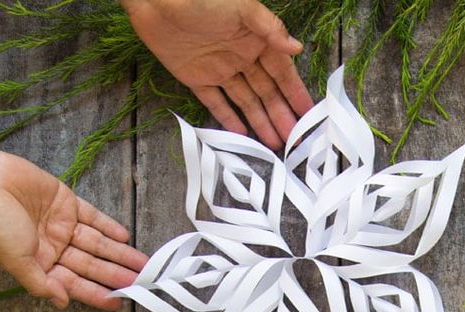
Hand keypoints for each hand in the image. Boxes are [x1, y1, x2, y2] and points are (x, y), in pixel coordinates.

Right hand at [0, 139, 146, 310]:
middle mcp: (51, 247)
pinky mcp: (64, 201)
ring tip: (141, 263)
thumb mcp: (15, 261)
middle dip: (114, 274)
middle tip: (139, 282)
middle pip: (90, 265)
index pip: (74, 284)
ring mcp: (59, 224)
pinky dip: (108, 225)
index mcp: (38, 265)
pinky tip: (124, 236)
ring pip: (95, 243)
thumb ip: (39, 283)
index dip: (97, 293)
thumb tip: (62, 302)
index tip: (119, 302)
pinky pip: (91, 216)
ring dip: (118, 253)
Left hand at [122, 0, 313, 149]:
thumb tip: (297, 48)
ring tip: (275, 145)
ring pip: (246, 101)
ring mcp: (219, 69)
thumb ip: (269, 29)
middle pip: (266, 92)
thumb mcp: (242, 8)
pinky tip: (242, 134)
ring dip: (261, 122)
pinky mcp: (197, 78)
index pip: (281, 73)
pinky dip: (228, 118)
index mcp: (255, 40)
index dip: (294, 93)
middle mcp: (241, 56)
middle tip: (294, 141)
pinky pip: (216, 102)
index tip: (308, 115)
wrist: (157, 0)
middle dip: (281, 116)